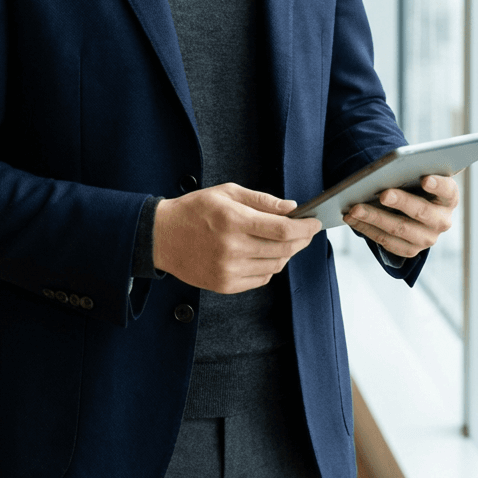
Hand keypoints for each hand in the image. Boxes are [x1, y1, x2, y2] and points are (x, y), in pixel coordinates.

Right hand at [153, 183, 321, 293]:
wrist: (162, 236)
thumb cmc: (194, 210)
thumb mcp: (226, 192)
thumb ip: (261, 200)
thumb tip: (291, 208)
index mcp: (233, 221)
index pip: (282, 230)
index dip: (305, 228)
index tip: (315, 223)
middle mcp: (232, 248)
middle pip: (283, 250)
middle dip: (301, 240)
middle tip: (306, 231)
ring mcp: (228, 270)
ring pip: (275, 266)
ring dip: (286, 254)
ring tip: (284, 241)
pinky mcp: (224, 285)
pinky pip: (261, 279)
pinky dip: (270, 267)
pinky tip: (264, 254)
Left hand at [343, 175, 458, 259]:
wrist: (411, 206)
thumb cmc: (413, 184)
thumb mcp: (417, 175)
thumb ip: (410, 171)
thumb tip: (389, 167)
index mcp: (449, 196)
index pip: (447, 189)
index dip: (438, 184)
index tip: (425, 179)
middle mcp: (442, 220)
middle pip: (421, 211)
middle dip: (401, 202)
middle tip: (383, 194)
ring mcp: (428, 238)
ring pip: (400, 229)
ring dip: (374, 218)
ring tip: (355, 208)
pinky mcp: (411, 250)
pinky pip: (387, 241)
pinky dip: (367, 229)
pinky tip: (352, 218)